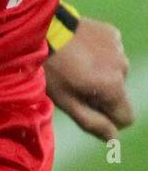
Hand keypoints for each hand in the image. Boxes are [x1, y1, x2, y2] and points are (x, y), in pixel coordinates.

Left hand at [44, 16, 132, 140]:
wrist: (43, 30)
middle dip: (102, 93)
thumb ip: (92, 122)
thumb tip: (113, 140)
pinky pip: (112, 52)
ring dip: (101, 72)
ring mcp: (119, 48)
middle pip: (119, 93)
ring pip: (115, 72)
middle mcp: (123, 68)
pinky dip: (100, 54)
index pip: (127, 118)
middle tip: (75, 82)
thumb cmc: (51, 71)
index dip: (109, 119)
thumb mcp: (67, 102)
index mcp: (114, 88)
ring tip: (75, 64)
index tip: (89, 109)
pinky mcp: (113, 33)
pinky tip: (80, 48)